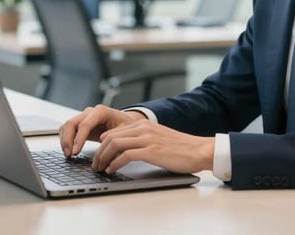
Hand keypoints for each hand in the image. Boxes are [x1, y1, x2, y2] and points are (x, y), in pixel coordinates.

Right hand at [59, 105, 145, 156]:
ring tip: (68, 155)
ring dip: (64, 141)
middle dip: (68, 140)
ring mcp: (83, 117)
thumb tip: (106, 154)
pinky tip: (68, 151)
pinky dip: (65, 140)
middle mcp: (89, 112)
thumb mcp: (125, 132)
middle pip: (71, 123)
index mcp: (101, 111)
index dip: (79, 139)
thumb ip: (115, 141)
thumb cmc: (126, 126)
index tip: (76, 152)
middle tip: (69, 155)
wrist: (125, 121)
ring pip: (67, 126)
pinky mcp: (80, 124)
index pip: (85, 124)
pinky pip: (67, 130)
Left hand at [92, 119, 214, 174]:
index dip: (102, 144)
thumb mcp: (158, 138)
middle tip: (95, 164)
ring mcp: (147, 139)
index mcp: (144, 124)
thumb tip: (125, 150)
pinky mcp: (151, 151)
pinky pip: (125, 155)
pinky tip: (112, 170)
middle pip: (110, 137)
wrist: (199, 150)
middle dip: (99, 152)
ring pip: (114, 144)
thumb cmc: (181, 148)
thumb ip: (142, 140)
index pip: (114, 131)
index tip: (98, 155)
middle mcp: (144, 128)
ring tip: (100, 169)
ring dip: (103, 158)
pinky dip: (115, 163)